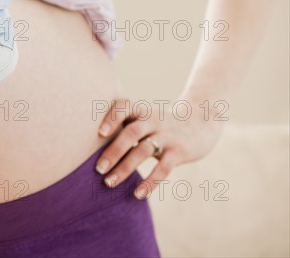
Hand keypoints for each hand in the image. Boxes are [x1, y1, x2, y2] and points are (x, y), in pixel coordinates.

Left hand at [95, 98, 223, 198]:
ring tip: (109, 183)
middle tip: (98, 169)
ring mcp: (167, 136)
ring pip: (144, 150)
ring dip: (125, 168)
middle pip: (131, 132)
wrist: (203, 120)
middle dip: (113, 151)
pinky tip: (137, 194)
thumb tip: (96, 152)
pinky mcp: (179, 152)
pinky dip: (149, 182)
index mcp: (141, 112)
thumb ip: (126, 129)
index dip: (112, 117)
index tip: (100, 133)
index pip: (124, 106)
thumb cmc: (163, 124)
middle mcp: (153, 121)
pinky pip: (163, 168)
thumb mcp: (146, 119)